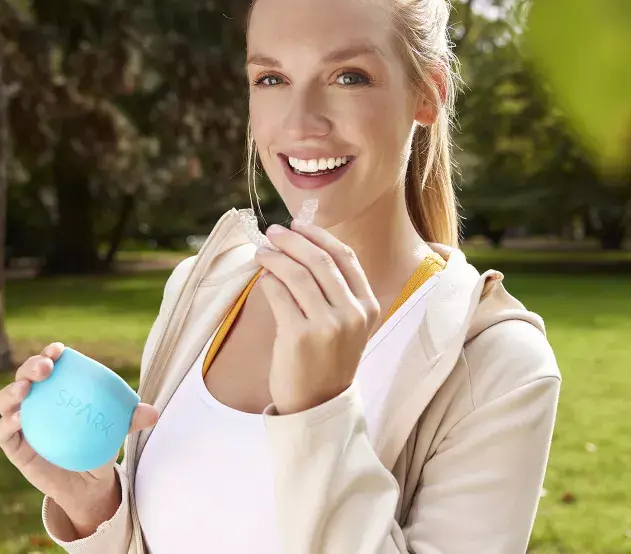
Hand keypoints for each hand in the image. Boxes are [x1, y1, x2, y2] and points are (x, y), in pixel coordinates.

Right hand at [0, 342, 158, 533]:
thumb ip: (131, 419)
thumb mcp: (116, 430)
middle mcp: (36, 400)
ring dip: (13, 390)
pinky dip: (8, 422)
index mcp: (58, 389)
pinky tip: (21, 419)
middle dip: (30, 366)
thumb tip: (152, 414)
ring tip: (27, 389)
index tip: (59, 350)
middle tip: (46, 368)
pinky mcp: (13, 445)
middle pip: (24, 376)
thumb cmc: (99, 445)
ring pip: (6, 400)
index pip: (50, 364)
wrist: (88, 482)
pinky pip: (3, 431)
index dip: (50, 353)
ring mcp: (21, 422)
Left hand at [255, 221, 379, 414]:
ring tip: (262, 252)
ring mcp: (327, 325)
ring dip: (276, 257)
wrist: (318, 405)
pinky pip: (279, 294)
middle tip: (273, 232)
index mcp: (368, 307)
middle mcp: (352, 314)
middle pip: (320, 260)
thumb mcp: (346, 325)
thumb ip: (335, 290)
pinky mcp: (299, 336)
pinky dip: (268, 280)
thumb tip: (302, 246)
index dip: (319, 236)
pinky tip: (263, 277)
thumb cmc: (327, 360)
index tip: (298, 225)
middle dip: (293, 240)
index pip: (346, 257)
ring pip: (298, 274)